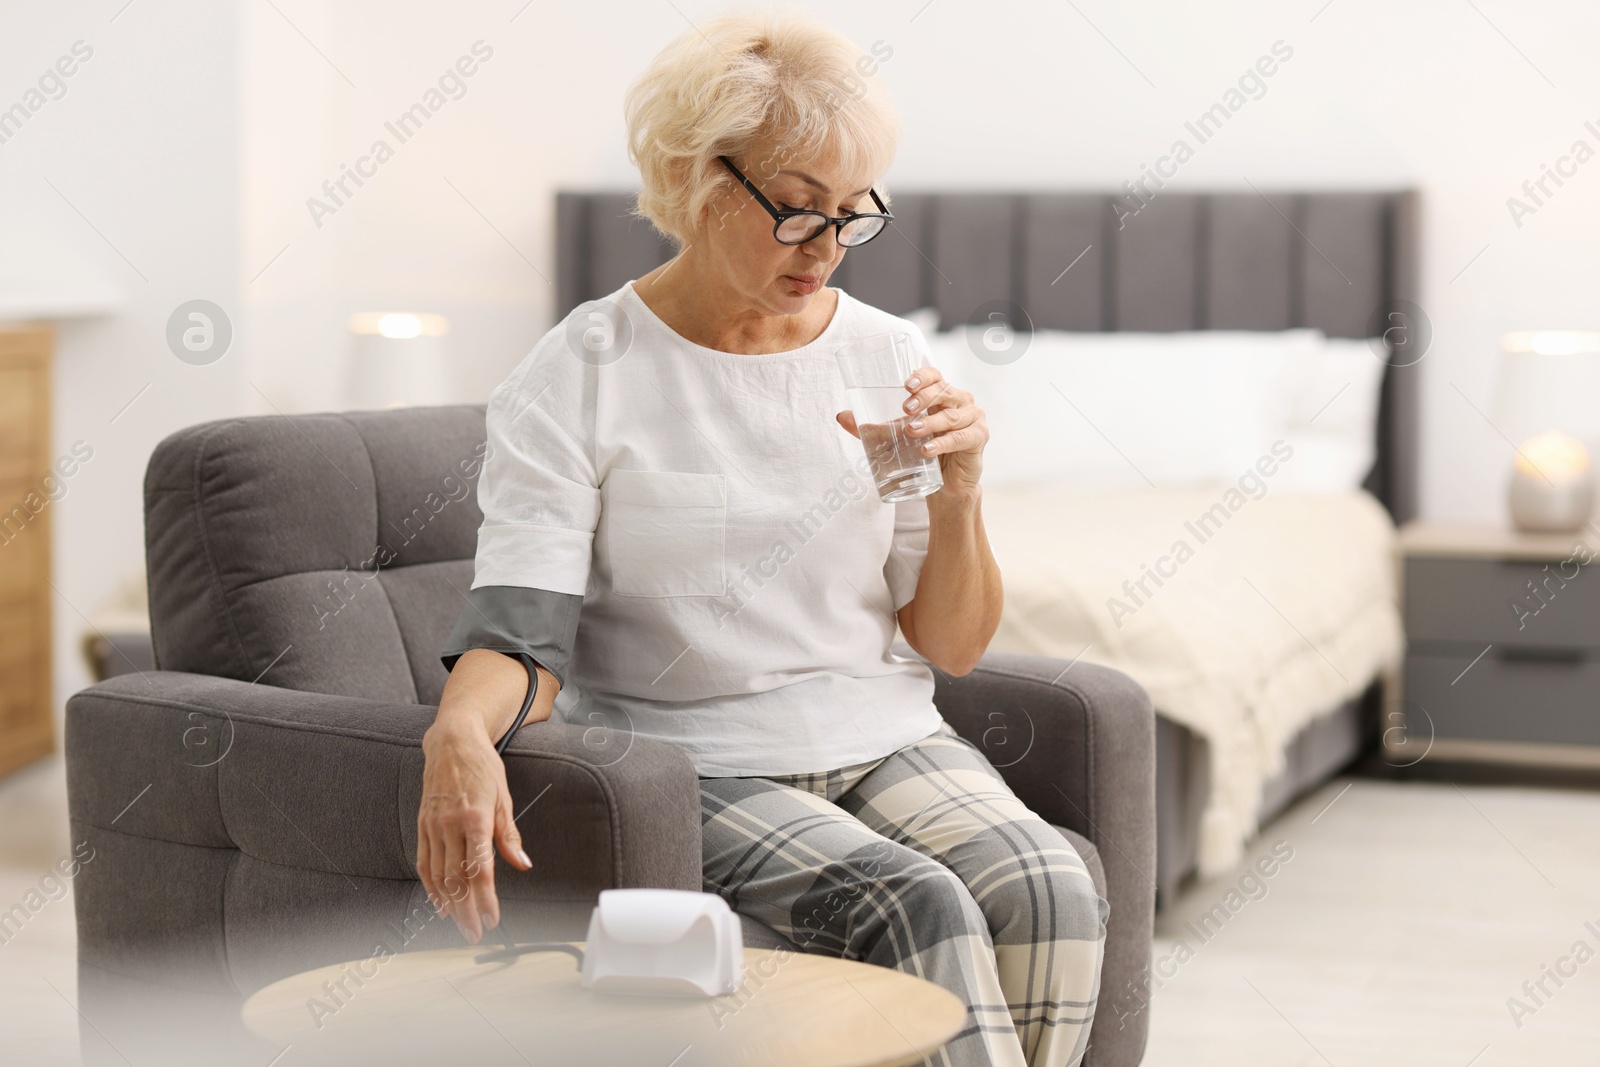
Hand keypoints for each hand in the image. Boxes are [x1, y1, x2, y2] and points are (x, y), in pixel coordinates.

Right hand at [417, 721, 531, 943]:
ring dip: (449, 905)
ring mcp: (432, 825)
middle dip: (467, 911)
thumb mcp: (504, 797)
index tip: (493, 919)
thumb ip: (510, 835)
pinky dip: (430, 887)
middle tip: (476, 934)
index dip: (486, 899)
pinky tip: (440, 903)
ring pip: (437, 875)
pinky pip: (423, 862)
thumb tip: (523, 864)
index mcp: (475, 817)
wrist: (452, 741)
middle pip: (457, 879)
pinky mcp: (422, 824)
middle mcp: (450, 824)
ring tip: (461, 925)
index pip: (480, 869)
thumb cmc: (482, 767)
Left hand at [836, 364, 986, 497]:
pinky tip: (928, 450)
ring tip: (910, 431)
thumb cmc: (923, 453)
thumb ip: (871, 428)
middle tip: (905, 409)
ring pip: (951, 415)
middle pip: (944, 391)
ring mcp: (973, 418)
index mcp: (942, 395)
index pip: (935, 376)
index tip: (906, 385)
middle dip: (924, 398)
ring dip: (930, 423)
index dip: (923, 376)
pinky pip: (962, 437)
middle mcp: (960, 401)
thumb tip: (842, 416)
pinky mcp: (979, 438)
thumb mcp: (895, 438)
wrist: (946, 486)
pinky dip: (943, 443)